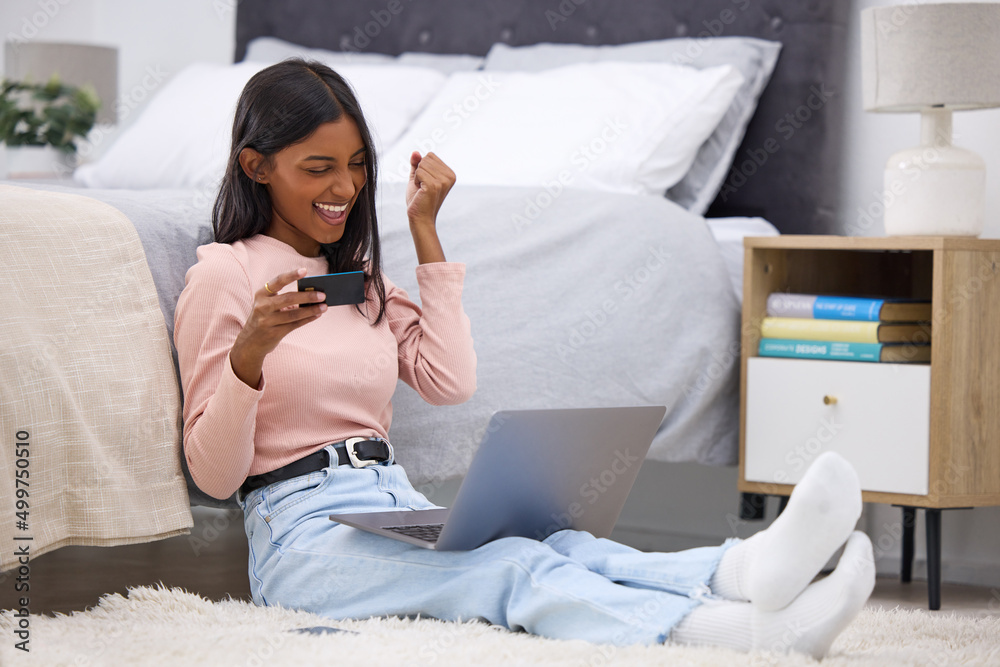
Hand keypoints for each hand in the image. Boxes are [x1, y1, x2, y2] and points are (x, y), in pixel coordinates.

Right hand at [229, 268, 325, 386]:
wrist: (250, 342)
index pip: (278, 281)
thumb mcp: (267, 305)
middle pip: (288, 298)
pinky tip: (317, 315)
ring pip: (294, 314)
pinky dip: (308, 319)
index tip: (305, 270)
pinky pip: (295, 324)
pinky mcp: (274, 333)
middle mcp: (262, 306)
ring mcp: (267, 321)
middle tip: (323, 295)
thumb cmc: (264, 318)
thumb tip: (310, 294)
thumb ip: (284, 298)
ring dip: (312, 310)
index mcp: (261, 294)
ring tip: (324, 306)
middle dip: (308, 296)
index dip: (291, 275)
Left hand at [405, 151, 455, 228]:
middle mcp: (450, 176)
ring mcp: (443, 181)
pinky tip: (421, 191)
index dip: (422, 167)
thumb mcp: (417, 178)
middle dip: (419, 171)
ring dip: (417, 177)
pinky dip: (415, 181)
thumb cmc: (419, 199)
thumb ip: (417, 164)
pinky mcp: (435, 185)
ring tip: (422, 190)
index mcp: (450, 173)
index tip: (425, 182)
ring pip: (421, 164)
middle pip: (426, 158)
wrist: (420, 218)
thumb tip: (415, 152)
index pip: (430, 155)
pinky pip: (418, 172)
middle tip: (423, 187)